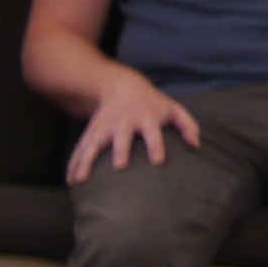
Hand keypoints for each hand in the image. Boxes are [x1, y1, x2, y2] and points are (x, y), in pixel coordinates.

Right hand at [67, 72, 200, 181]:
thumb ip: (188, 126)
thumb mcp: (173, 108)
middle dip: (120, 150)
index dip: (156, 145)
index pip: (152, 132)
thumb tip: (196, 146)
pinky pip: (81, 148)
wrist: (121, 85)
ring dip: (87, 160)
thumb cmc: (152, 103)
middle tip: (119, 166)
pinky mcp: (91, 132)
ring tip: (81, 180)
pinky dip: (74, 163)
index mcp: (146, 117)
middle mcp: (124, 122)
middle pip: (121, 137)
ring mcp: (104, 127)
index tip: (158, 161)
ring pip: (94, 144)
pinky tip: (71, 180)